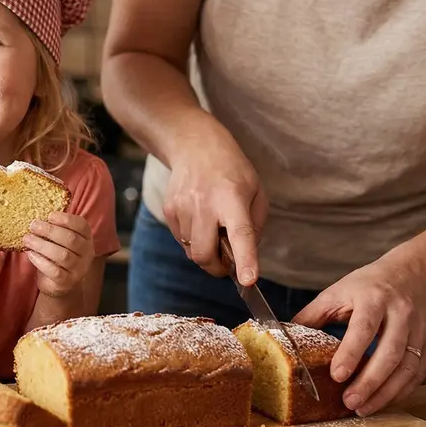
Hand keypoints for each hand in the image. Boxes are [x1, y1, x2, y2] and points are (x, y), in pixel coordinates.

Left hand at [24, 212, 94, 297]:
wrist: (60, 285)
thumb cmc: (57, 256)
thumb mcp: (59, 241)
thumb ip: (54, 229)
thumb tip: (36, 217)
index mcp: (86, 238)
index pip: (82, 225)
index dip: (66, 219)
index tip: (49, 215)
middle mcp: (87, 253)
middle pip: (71, 239)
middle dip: (50, 231)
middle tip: (33, 225)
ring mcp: (79, 269)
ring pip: (63, 255)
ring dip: (42, 245)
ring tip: (27, 239)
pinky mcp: (67, 282)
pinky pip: (55, 271)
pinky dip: (41, 261)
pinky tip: (31, 254)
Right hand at [163, 133, 267, 284]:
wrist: (194, 146)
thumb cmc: (231, 169)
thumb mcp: (256, 191)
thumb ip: (255, 225)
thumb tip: (245, 255)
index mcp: (232, 198)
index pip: (240, 234)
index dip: (245, 259)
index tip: (247, 280)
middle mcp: (204, 204)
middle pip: (204, 254)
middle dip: (216, 267)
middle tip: (227, 262)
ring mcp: (182, 207)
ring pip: (191, 251)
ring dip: (205, 250)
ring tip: (212, 228)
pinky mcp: (169, 210)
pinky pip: (180, 240)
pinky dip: (193, 239)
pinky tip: (199, 219)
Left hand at [292, 256, 425, 416]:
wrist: (412, 276)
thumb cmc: (367, 286)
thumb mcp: (337, 292)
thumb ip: (312, 315)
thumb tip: (283, 338)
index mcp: (373, 298)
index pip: (364, 327)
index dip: (351, 353)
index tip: (337, 375)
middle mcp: (400, 314)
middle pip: (390, 352)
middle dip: (370, 382)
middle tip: (350, 402)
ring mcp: (418, 330)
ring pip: (408, 367)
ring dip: (386, 393)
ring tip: (363, 409)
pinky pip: (418, 373)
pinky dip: (401, 392)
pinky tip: (383, 401)